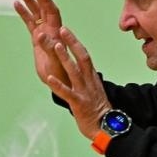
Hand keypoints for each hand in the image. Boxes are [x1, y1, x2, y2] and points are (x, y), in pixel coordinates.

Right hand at [13, 0, 67, 89]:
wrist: (59, 81)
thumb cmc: (59, 73)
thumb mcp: (54, 61)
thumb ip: (48, 48)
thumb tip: (40, 35)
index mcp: (57, 32)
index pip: (52, 11)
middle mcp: (51, 29)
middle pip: (44, 7)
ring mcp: (44, 32)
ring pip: (36, 12)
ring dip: (29, 0)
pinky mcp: (37, 37)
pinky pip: (30, 22)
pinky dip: (24, 12)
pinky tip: (16, 3)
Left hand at [41, 25, 112, 139]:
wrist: (107, 127)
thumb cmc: (99, 110)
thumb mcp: (94, 90)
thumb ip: (87, 78)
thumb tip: (80, 68)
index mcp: (92, 77)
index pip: (84, 55)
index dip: (74, 41)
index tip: (65, 30)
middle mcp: (89, 81)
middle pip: (81, 57)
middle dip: (71, 42)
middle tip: (61, 29)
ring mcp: (84, 92)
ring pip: (74, 71)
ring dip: (64, 57)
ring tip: (55, 46)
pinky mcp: (79, 104)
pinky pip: (67, 92)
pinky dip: (58, 85)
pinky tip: (49, 78)